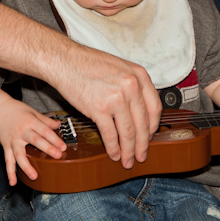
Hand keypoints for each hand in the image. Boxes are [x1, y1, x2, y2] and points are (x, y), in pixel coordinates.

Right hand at [0, 97, 66, 185]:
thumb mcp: (33, 112)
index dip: (54, 139)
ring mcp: (13, 140)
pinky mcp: (6, 146)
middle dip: (47, 149)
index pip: (44, 131)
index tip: (63, 147)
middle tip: (57, 156)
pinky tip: (13, 182)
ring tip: (34, 176)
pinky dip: (10, 172)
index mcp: (30, 122)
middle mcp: (21, 131)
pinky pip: (8, 161)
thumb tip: (58, 124)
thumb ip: (46, 120)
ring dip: (26, 166)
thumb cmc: (17, 110)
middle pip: (35, 141)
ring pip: (19, 154)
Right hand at [49, 44, 161, 168]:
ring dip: (128, 150)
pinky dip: (113, 148)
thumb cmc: (87, 63)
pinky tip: (113, 153)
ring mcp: (116, 98)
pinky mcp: (99, 109)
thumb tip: (139, 110)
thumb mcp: (120, 68)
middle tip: (141, 155)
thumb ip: (132, 86)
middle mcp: (132, 86)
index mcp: (139, 75)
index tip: (149, 137)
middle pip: (143, 124)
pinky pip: (110, 134)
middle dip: (142, 144)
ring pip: (128, 132)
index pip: (155, 108)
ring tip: (127, 160)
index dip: (152, 127)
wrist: (64, 60)